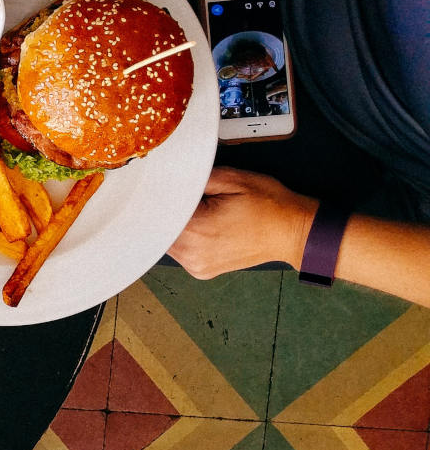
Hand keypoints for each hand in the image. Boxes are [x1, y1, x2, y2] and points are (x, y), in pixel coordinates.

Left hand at [169, 167, 318, 277]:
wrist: (294, 232)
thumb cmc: (269, 206)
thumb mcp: (231, 179)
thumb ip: (193, 179)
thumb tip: (168, 180)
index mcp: (196, 231)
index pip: (154, 213)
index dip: (154, 197)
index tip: (155, 186)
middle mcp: (192, 254)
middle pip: (156, 228)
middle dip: (164, 210)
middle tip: (179, 194)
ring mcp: (196, 266)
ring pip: (165, 240)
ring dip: (173, 224)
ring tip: (196, 210)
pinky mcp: (201, 270)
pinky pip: (179, 250)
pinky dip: (182, 236)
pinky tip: (199, 224)